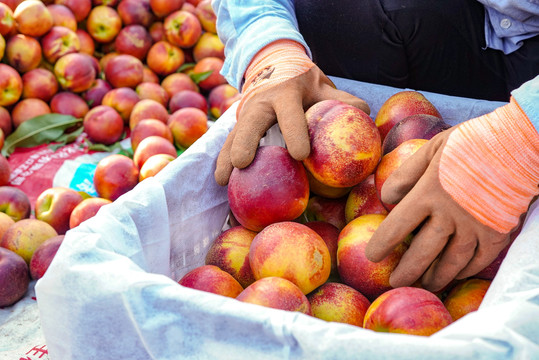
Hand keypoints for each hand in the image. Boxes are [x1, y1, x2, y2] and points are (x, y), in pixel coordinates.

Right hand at [214, 65, 369, 185]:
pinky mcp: (238, 124)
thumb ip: (343, 101)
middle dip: (245, 141)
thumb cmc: (304, 82)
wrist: (275, 65)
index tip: (300, 154)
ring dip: (226, 156)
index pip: (289, 112)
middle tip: (242, 163)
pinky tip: (221, 180)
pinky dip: (224, 160)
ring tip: (222, 180)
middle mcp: (261, 102)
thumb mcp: (323, 86)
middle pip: (250, 122)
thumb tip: (364, 115)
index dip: (294, 131)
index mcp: (286, 92)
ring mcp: (246, 113)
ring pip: (234, 134)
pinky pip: (229, 142)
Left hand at [365, 128, 511, 291]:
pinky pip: (479, 260)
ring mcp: (475, 228)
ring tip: (424, 284)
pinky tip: (456, 273)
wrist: (519, 144)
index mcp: (428, 193)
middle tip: (395, 282)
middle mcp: (449, 216)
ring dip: (435, 277)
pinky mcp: (497, 233)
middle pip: (422, 253)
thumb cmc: (471, 143)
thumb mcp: (431, 149)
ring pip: (451, 263)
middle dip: (406, 272)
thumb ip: (407, 174)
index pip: (396, 227)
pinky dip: (466, 270)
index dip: (382, 244)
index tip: (373, 255)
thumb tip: (387, 196)